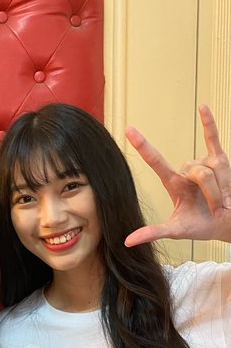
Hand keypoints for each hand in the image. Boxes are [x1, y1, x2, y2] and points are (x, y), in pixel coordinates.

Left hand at [124, 105, 230, 246]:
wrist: (228, 224)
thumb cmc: (201, 227)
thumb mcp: (177, 231)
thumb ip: (153, 232)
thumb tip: (127, 241)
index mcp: (174, 183)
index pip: (156, 161)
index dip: (143, 145)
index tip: (129, 129)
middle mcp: (187, 170)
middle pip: (199, 172)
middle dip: (212, 193)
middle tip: (217, 208)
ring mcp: (204, 163)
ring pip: (213, 167)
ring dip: (223, 187)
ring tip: (225, 201)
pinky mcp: (220, 159)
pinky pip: (213, 138)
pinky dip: (209, 123)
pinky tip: (203, 106)